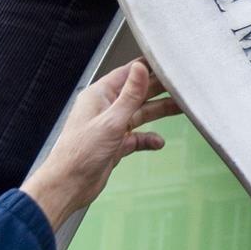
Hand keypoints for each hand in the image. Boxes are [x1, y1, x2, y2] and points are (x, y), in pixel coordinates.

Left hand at [20, 59, 180, 229]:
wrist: (68, 186)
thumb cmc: (81, 152)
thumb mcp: (111, 121)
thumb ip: (129, 95)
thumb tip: (140, 68)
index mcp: (100, 95)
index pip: (127, 73)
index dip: (147, 68)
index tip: (167, 64)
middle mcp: (106, 108)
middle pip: (137, 93)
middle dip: (159, 90)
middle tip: (181, 86)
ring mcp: (111, 127)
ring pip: (140, 114)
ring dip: (158, 112)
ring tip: (180, 108)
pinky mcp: (116, 145)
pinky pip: (137, 137)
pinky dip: (148, 139)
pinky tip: (159, 142)